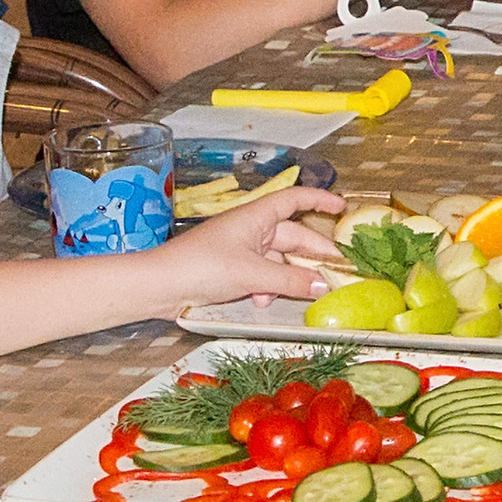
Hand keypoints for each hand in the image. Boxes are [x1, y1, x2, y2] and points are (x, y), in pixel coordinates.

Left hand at [162, 187, 345, 309]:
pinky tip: (260, 301)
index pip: (294, 199)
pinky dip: (267, 287)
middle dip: (314, 254)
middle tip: (339, 270)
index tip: (342, 207)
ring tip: (290, 294)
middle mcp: (252, 229)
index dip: (319, 200)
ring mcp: (241, 250)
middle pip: (293, 237)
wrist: (159, 286)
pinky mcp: (232, 270)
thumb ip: (291, 280)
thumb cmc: (202, 267)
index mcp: (256, 217)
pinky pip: (262, 275)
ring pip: (278, 260)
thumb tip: (325, 285)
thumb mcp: (252, 274)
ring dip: (286, 277)